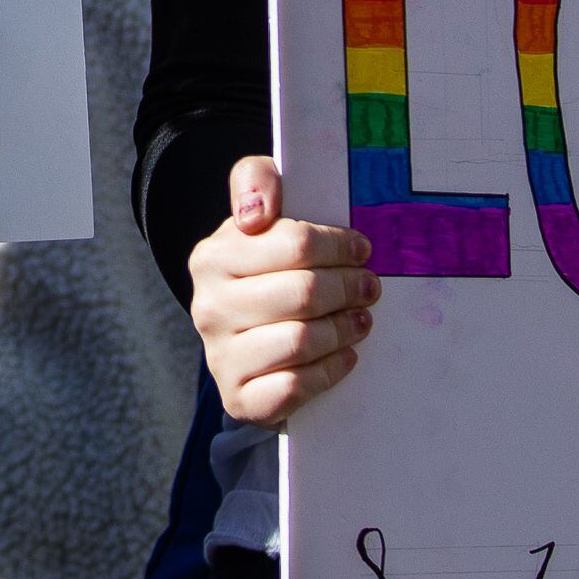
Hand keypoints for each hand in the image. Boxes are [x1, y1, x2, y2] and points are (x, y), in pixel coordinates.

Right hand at [187, 157, 374, 427]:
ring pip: (301, 340)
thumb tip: (255, 213)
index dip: (338, 245)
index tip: (361, 249)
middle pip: (303, 292)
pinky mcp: (239, 398)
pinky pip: (295, 386)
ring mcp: (220, 356)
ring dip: (344, 329)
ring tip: (361, 319)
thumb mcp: (257, 215)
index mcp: (212, 256)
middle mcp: (208, 307)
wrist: (247, 342)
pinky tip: (344, 355)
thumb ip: (256, 180)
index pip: (294, 243)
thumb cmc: (264, 269)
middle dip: (348, 287)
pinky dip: (329, 370)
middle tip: (370, 287)